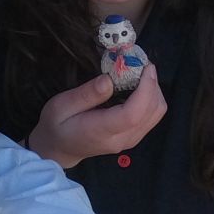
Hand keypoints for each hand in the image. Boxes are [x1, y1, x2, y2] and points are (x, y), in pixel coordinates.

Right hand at [25, 65, 165, 170]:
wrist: (59, 149)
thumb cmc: (57, 125)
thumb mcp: (62, 106)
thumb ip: (86, 94)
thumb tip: (109, 80)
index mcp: (102, 131)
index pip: (133, 114)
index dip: (145, 89)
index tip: (145, 67)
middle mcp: (121, 139)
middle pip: (151, 112)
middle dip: (152, 85)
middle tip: (141, 64)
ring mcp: (130, 140)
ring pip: (156, 114)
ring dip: (154, 91)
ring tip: (141, 73)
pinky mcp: (133, 137)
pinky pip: (152, 117)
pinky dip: (151, 98)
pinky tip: (139, 86)